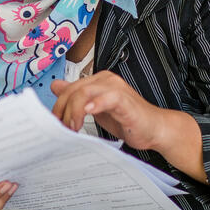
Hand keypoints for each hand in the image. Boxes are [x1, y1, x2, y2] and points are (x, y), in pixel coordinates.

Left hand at [51, 72, 174, 149]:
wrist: (154, 129)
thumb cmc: (127, 120)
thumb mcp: (96, 109)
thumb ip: (78, 98)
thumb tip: (56, 87)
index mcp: (98, 81)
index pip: (69, 88)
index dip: (58, 106)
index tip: (55, 122)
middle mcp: (106, 80)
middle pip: (74, 90)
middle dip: (63, 110)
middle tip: (62, 127)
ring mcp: (116, 88)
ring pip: (84, 92)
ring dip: (74, 111)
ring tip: (73, 127)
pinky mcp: (125, 100)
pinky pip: (108, 98)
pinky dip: (96, 104)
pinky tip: (89, 113)